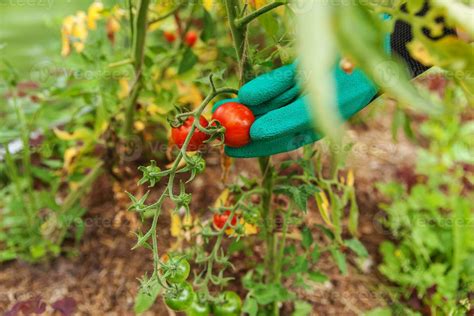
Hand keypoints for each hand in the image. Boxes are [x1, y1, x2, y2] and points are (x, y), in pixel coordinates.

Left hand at [213, 62, 378, 157]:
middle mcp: (308, 110)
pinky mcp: (305, 71)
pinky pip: (280, 81)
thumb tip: (255, 131)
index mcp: (315, 125)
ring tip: (222, 113)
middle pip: (270, 122)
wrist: (381, 53)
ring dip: (247, 109)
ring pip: (272, 103)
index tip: (231, 151)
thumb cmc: (355, 86)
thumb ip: (286, 120)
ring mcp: (306, 91)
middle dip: (243, 127)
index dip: (254, 147)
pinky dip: (263, 87)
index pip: (279, 140)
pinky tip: (244, 94)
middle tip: (219, 134)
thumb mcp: (317, 108)